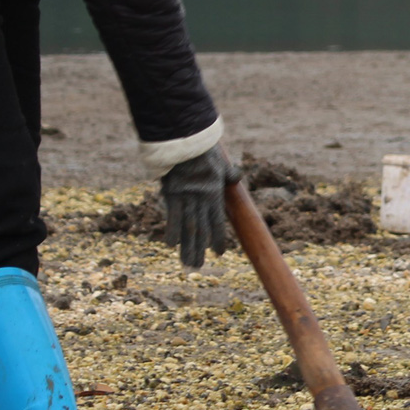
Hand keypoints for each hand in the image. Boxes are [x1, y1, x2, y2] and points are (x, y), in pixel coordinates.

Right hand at [160, 145, 239, 268]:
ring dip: (187, 247)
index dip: (218, 239)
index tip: (218, 253)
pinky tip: (171, 246)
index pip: (217, 222)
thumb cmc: (203, 151)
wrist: (187, 140)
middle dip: (199, 250)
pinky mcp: (172, 193)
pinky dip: (171, 231)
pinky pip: (172, 216)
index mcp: (214, 194)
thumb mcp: (220, 162)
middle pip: (201, 230)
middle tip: (198, 268)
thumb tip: (238, 176)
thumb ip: (228, 173)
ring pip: (188, 228)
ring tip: (187, 264)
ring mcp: (186, 198)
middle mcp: (201, 200)